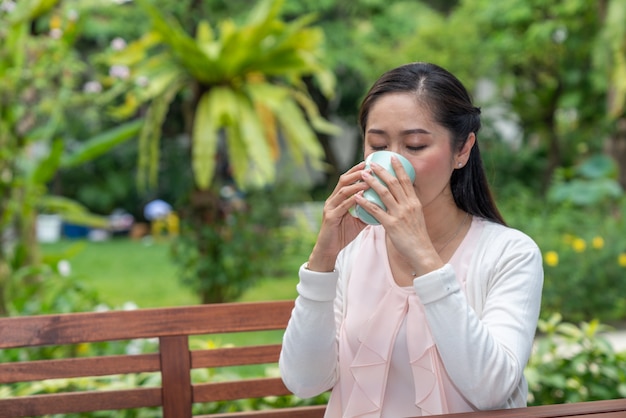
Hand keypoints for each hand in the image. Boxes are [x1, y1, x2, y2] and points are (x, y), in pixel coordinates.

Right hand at [307, 162, 368, 271]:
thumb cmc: (343, 234)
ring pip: (342, 191)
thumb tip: (384, 204)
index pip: (347, 180)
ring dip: (355, 184)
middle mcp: (332, 200)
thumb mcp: (358, 220)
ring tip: (368, 179)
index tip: (368, 163)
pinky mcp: (330, 218)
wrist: (329, 250)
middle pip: (343, 181)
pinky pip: (342, 206)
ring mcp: (330, 208)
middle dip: (356, 173)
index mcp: (338, 199)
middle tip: (369, 167)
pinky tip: (361, 196)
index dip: (356, 170)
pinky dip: (352, 200)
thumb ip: (367, 210)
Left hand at [355, 157, 442, 275]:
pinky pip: (376, 211)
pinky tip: (358, 197)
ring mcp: (400, 215)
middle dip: (382, 171)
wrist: (421, 251)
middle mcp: (408, 205)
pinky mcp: (391, 225)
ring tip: (363, 175)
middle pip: (394, 183)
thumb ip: (409, 205)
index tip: (392, 157)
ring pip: (384, 193)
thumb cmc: (417, 235)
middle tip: (372, 163)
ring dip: (373, 182)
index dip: (399, 168)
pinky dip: (366, 203)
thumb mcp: (417, 216)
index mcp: (414, 202)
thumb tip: (403, 195)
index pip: (406, 181)